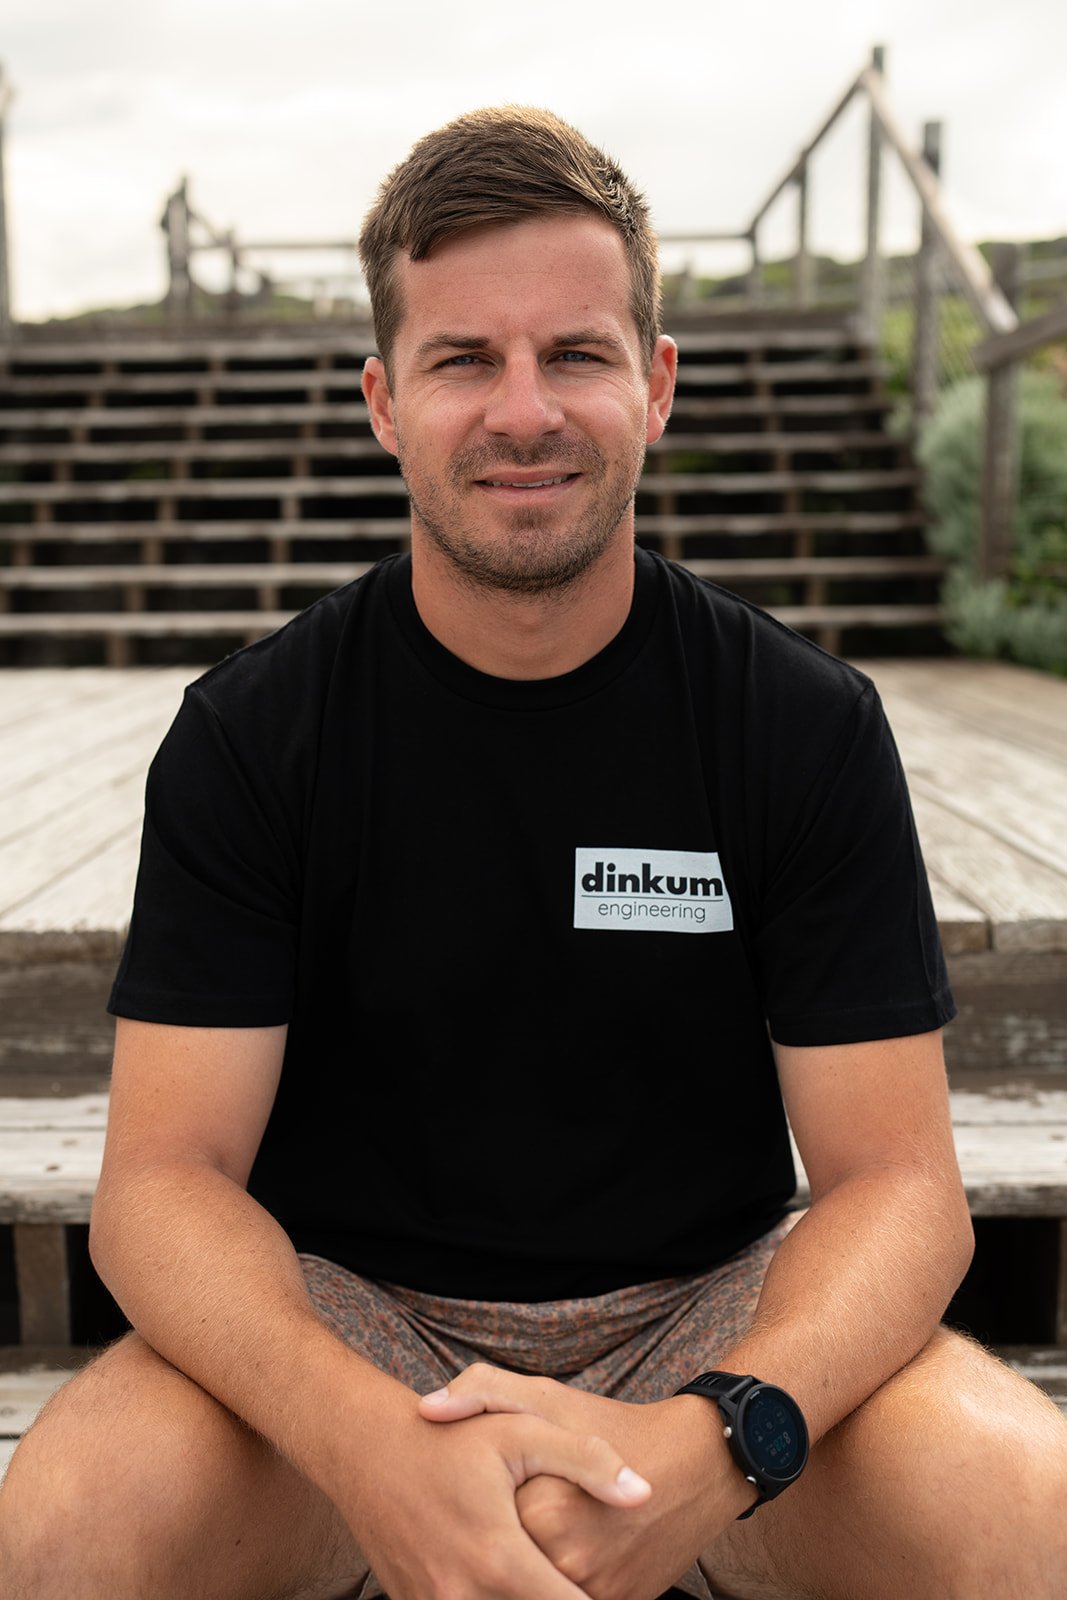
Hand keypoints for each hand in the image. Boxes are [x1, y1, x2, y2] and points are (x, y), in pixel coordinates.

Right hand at [338, 1384, 652, 1599]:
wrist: (366, 1450)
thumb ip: (588, 1461)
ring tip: (554, 1582)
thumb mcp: (522, 1428)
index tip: (618, 1586)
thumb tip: (643, 1495)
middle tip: (590, 1582)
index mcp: (500, 1558)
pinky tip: (511, 1585)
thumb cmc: (450, 1438)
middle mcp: (463, 1596)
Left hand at [418, 1364, 752, 1599]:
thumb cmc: (615, 1423)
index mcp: (539, 1512)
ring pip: (534, 1588)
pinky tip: (563, 1547)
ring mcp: (595, 1593)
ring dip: (525, 1569)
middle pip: (505, 1566)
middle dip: (499, 1545)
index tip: (479, 1496)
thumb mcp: (547, 1395)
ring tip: (535, 1531)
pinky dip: (559, 1581)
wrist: (699, 1463)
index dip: (475, 1513)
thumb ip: (481, 1392)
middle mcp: (565, 1563)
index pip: (478, 1531)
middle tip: (508, 1515)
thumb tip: (427, 1409)